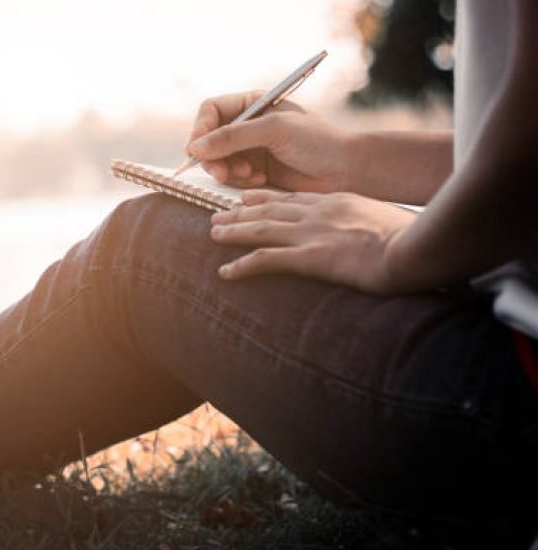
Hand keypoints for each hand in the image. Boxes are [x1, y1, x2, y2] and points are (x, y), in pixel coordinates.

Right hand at [186, 90, 354, 193]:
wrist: (345, 170)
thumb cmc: (318, 142)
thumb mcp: (274, 130)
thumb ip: (233, 136)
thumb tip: (195, 147)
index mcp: (253, 103)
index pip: (211, 110)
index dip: (201, 129)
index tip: (197, 149)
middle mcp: (248, 124)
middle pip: (209, 138)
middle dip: (213, 156)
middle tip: (221, 172)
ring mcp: (251, 148)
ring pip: (217, 160)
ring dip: (227, 170)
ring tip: (250, 175)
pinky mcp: (255, 170)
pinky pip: (231, 176)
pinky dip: (239, 180)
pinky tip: (259, 179)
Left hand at [209, 189, 416, 293]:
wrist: (417, 248)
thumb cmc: (414, 239)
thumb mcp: (387, 222)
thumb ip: (369, 224)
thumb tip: (371, 236)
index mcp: (339, 201)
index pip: (294, 197)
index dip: (267, 198)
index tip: (248, 199)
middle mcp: (320, 212)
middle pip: (271, 209)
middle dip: (241, 212)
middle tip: (218, 215)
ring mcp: (313, 233)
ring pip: (261, 228)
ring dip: (233, 232)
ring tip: (213, 235)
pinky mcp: (310, 256)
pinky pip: (267, 259)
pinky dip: (242, 265)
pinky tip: (225, 272)